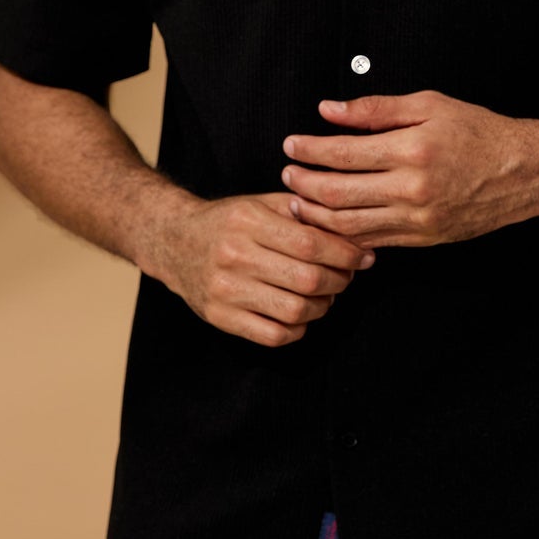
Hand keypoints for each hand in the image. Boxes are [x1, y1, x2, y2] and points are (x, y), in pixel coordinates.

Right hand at [153, 188, 374, 347]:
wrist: (174, 242)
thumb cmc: (230, 222)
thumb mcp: (263, 203)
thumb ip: (306, 213)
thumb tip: (354, 231)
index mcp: (248, 221)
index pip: (310, 243)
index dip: (345, 253)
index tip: (363, 256)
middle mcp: (234, 256)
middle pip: (308, 279)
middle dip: (340, 280)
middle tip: (346, 275)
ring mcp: (225, 290)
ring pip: (295, 311)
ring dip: (322, 306)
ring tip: (325, 295)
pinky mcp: (220, 317)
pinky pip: (274, 336)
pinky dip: (298, 328)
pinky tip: (300, 314)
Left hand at [279, 90, 538, 247]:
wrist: (524, 171)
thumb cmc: (480, 133)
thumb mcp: (429, 105)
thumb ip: (375, 109)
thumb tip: (330, 111)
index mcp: (412, 150)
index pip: (341, 153)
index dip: (308, 150)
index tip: (291, 145)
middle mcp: (412, 189)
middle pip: (336, 193)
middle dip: (302, 184)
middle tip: (286, 174)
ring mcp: (417, 218)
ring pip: (348, 224)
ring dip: (316, 214)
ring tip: (299, 200)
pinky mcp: (423, 238)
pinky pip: (372, 241)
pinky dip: (344, 234)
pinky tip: (331, 222)